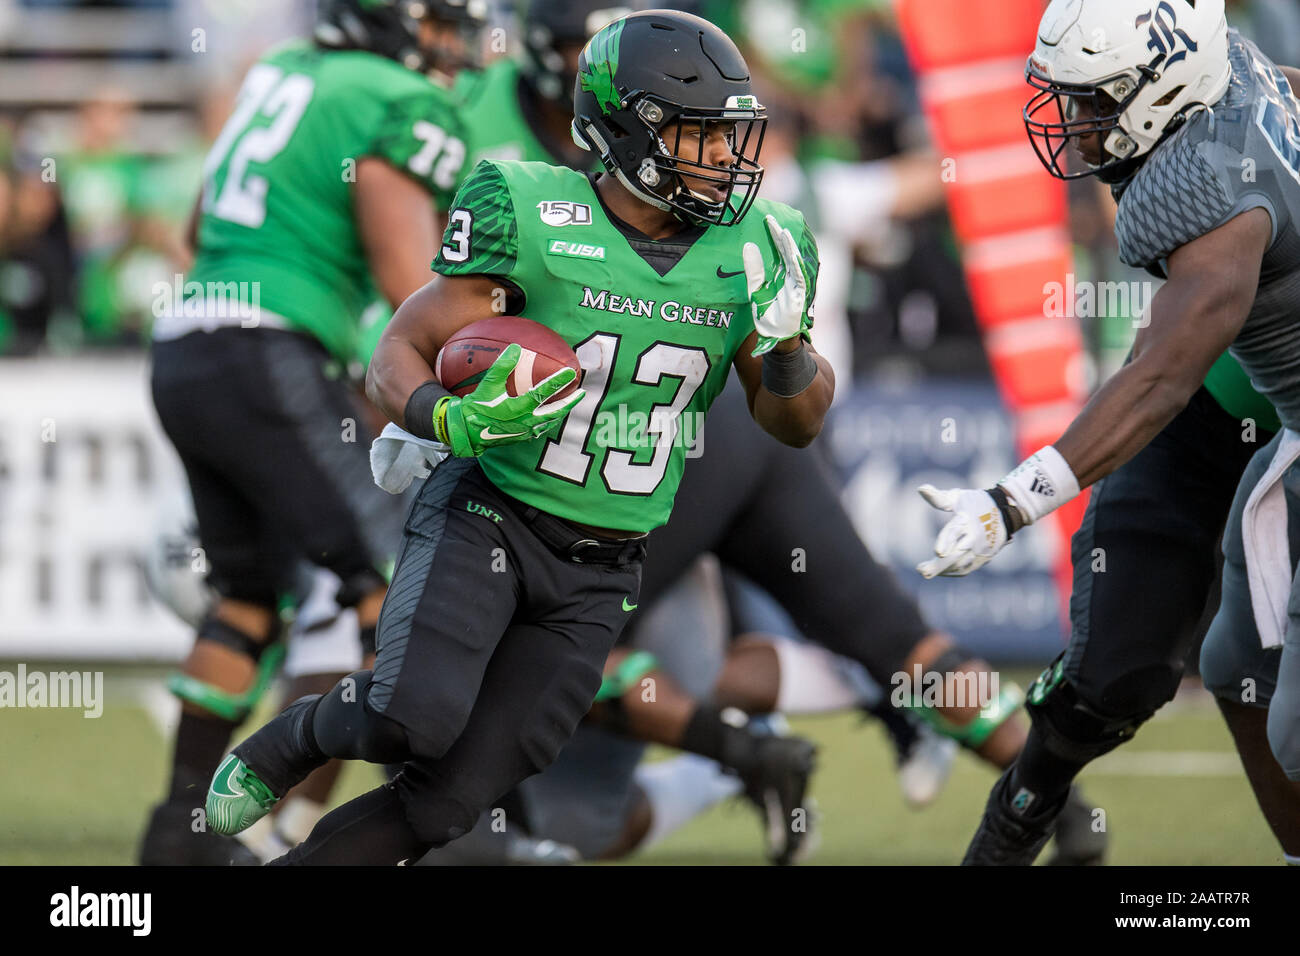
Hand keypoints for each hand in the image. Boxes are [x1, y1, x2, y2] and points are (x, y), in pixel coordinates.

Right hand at [435, 343, 583, 457]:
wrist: (468, 432)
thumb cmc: (477, 407)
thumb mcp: (488, 385)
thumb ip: (502, 366)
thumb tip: (516, 347)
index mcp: (519, 408)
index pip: (544, 393)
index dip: (559, 382)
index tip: (571, 373)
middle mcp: (526, 422)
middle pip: (555, 412)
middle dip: (570, 402)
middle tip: (582, 393)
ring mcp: (526, 431)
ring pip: (550, 421)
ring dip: (561, 412)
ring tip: (569, 403)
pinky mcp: (522, 437)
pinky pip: (542, 428)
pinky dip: (550, 420)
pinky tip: (551, 416)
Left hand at [743, 214, 809, 356]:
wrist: (775, 337)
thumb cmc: (767, 315)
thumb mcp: (755, 289)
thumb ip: (753, 270)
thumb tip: (748, 246)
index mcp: (780, 273)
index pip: (777, 250)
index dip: (773, 235)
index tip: (767, 219)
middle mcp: (790, 276)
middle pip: (786, 251)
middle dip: (780, 235)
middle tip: (771, 219)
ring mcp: (797, 284)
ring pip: (794, 261)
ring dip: (789, 247)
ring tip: (783, 231)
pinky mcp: (801, 295)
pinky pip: (800, 277)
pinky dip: (796, 265)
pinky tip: (791, 253)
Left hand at [915, 484, 1009, 578]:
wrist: (1005, 511)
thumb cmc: (975, 502)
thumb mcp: (957, 497)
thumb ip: (938, 497)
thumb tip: (920, 488)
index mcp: (967, 519)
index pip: (955, 531)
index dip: (946, 541)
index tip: (937, 552)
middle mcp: (975, 536)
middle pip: (957, 553)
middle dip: (940, 564)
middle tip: (923, 571)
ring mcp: (980, 548)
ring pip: (961, 563)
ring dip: (943, 569)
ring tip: (925, 571)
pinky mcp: (984, 557)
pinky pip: (967, 568)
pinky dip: (953, 571)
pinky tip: (940, 572)